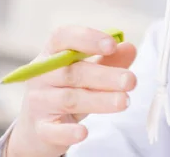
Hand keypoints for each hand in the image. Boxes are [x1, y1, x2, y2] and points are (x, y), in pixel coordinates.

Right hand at [6, 26, 137, 156]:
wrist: (39, 125)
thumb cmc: (69, 89)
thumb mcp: (89, 71)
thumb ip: (110, 59)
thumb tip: (129, 47)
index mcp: (52, 53)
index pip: (63, 37)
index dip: (88, 39)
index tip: (112, 45)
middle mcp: (42, 75)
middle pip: (72, 72)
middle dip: (105, 76)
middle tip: (130, 80)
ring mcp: (39, 102)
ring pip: (70, 99)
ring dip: (99, 100)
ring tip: (124, 101)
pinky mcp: (40, 128)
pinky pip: (53, 130)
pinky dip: (68, 132)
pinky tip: (83, 132)